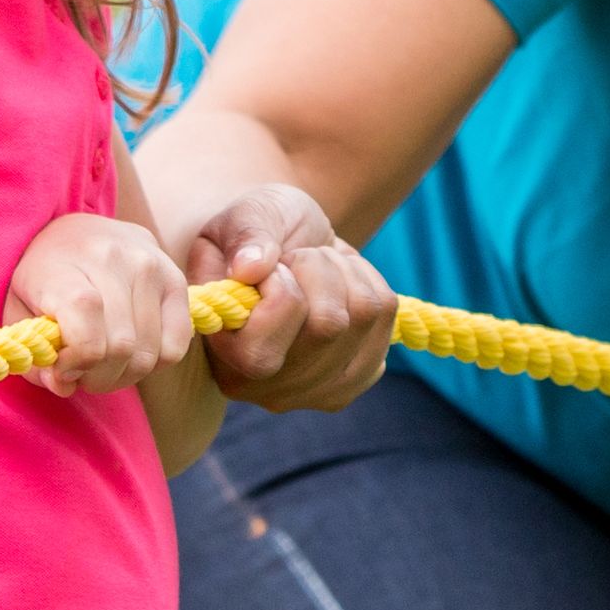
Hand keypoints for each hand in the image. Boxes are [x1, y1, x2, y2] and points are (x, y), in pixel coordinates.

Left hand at [7, 214, 199, 396]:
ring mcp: (149, 266)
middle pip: (121, 347)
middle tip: (82, 372)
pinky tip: (132, 351)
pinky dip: (154, 363)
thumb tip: (63, 385)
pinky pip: (176, 346)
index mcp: (64, 268)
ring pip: (148, 353)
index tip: (61, 367)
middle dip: (98, 377)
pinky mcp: (175, 279)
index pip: (85, 328)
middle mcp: (112, 260)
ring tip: (104, 362)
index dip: (76, 362)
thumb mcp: (18, 313)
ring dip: (124, 374)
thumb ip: (34, 357)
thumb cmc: (42, 277)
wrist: (75, 229)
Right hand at [184, 183, 395, 414]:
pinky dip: (369, 281)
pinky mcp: (357, 378)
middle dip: (318, 269)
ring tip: (319, 266)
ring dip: (344, 271)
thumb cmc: (257, 233)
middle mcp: (265, 389)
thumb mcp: (241, 217)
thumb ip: (243, 238)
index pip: (262, 353)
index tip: (272, 266)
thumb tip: (250, 268)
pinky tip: (341, 283)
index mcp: (222, 358)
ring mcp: (315, 392)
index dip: (280, 291)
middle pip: (326, 327)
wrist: (288, 244)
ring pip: (361, 318)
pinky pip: (386, 318)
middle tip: (298, 258)